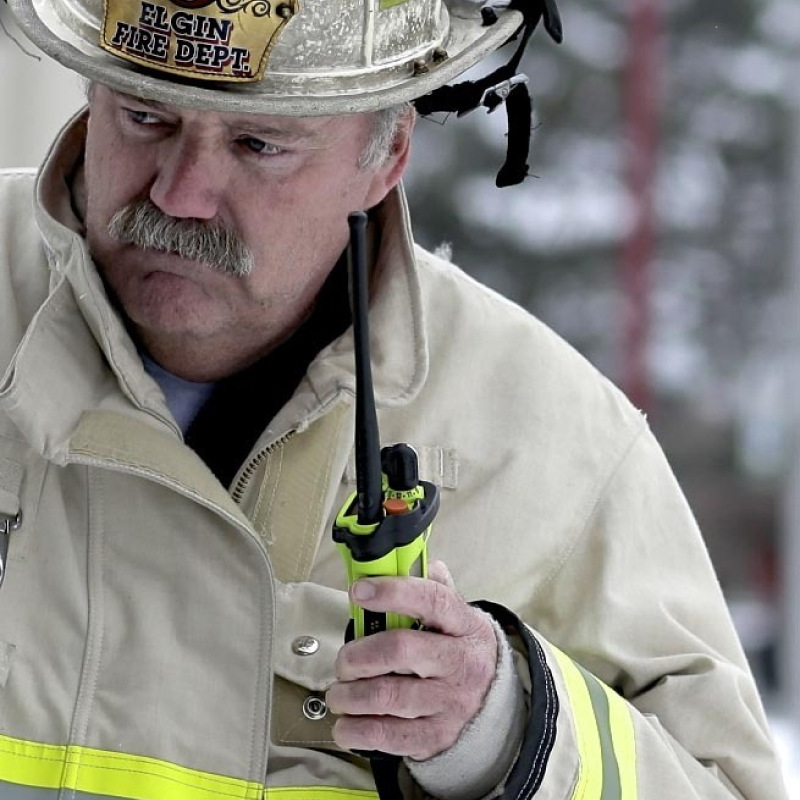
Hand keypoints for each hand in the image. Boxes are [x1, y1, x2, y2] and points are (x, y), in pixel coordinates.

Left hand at [327, 560, 497, 760]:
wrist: (495, 701)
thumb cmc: (461, 649)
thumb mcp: (456, 615)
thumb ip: (432, 587)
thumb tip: (409, 561)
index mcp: (464, 625)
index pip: (432, 600)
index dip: (393, 593)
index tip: (359, 591)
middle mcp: (460, 663)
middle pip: (401, 651)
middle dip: (360, 655)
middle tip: (343, 661)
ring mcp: (450, 702)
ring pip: (390, 697)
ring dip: (351, 695)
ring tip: (338, 693)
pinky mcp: (437, 736)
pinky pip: (391, 737)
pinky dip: (358, 731)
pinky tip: (345, 724)